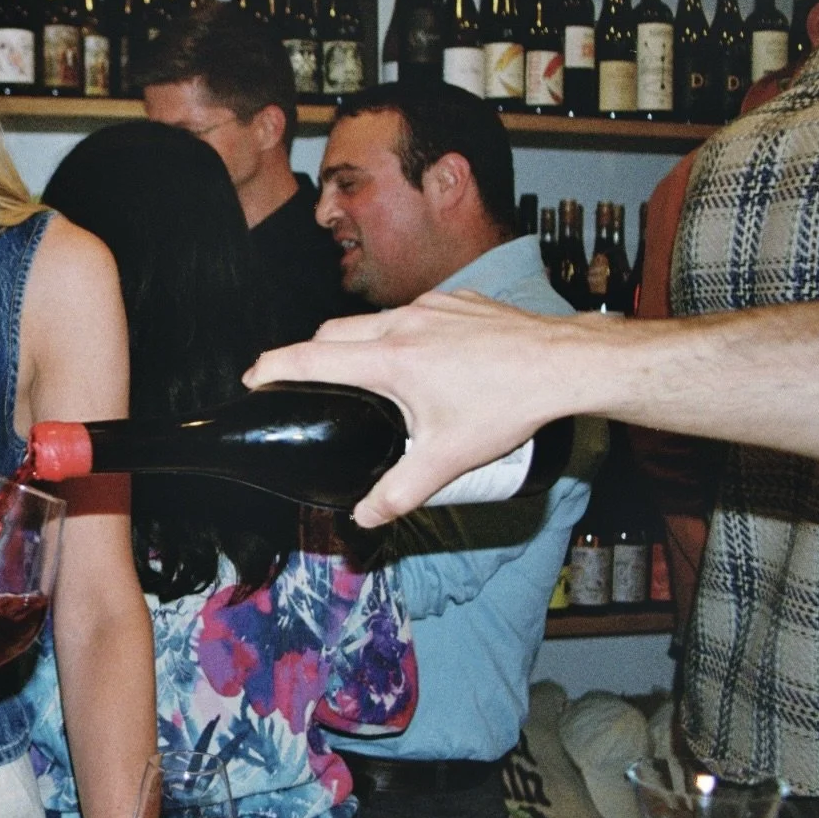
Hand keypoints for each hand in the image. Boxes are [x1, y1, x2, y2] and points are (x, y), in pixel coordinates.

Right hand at [244, 291, 576, 527]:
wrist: (565, 363)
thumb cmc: (507, 406)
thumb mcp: (449, 458)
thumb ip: (400, 491)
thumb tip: (363, 517)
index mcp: (390, 361)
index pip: (311, 358)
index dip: (273, 366)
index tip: (253, 376)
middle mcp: (403, 324)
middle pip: (333, 332)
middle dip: (309, 352)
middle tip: (302, 379)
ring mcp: (431, 306)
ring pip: (374, 320)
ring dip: (359, 342)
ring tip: (367, 373)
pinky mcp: (457, 300)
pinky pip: (415, 312)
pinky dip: (404, 332)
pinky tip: (427, 359)